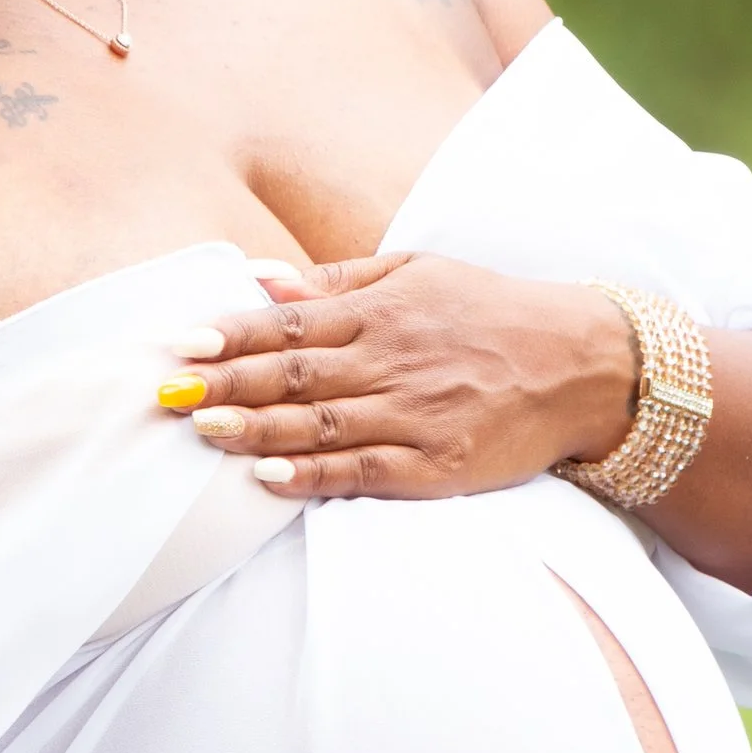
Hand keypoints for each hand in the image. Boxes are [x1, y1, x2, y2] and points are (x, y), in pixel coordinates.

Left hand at [164, 251, 637, 499]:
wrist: (585, 364)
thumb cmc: (492, 313)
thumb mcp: (419, 274)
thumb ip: (338, 283)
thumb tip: (262, 278)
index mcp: (383, 311)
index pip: (291, 322)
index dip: (232, 334)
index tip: (181, 344)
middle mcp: (393, 360)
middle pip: (294, 373)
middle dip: (225, 384)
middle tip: (166, 393)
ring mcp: (415, 415)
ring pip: (319, 423)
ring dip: (255, 428)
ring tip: (202, 431)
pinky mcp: (437, 465)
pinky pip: (362, 471)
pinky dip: (314, 474)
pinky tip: (268, 477)